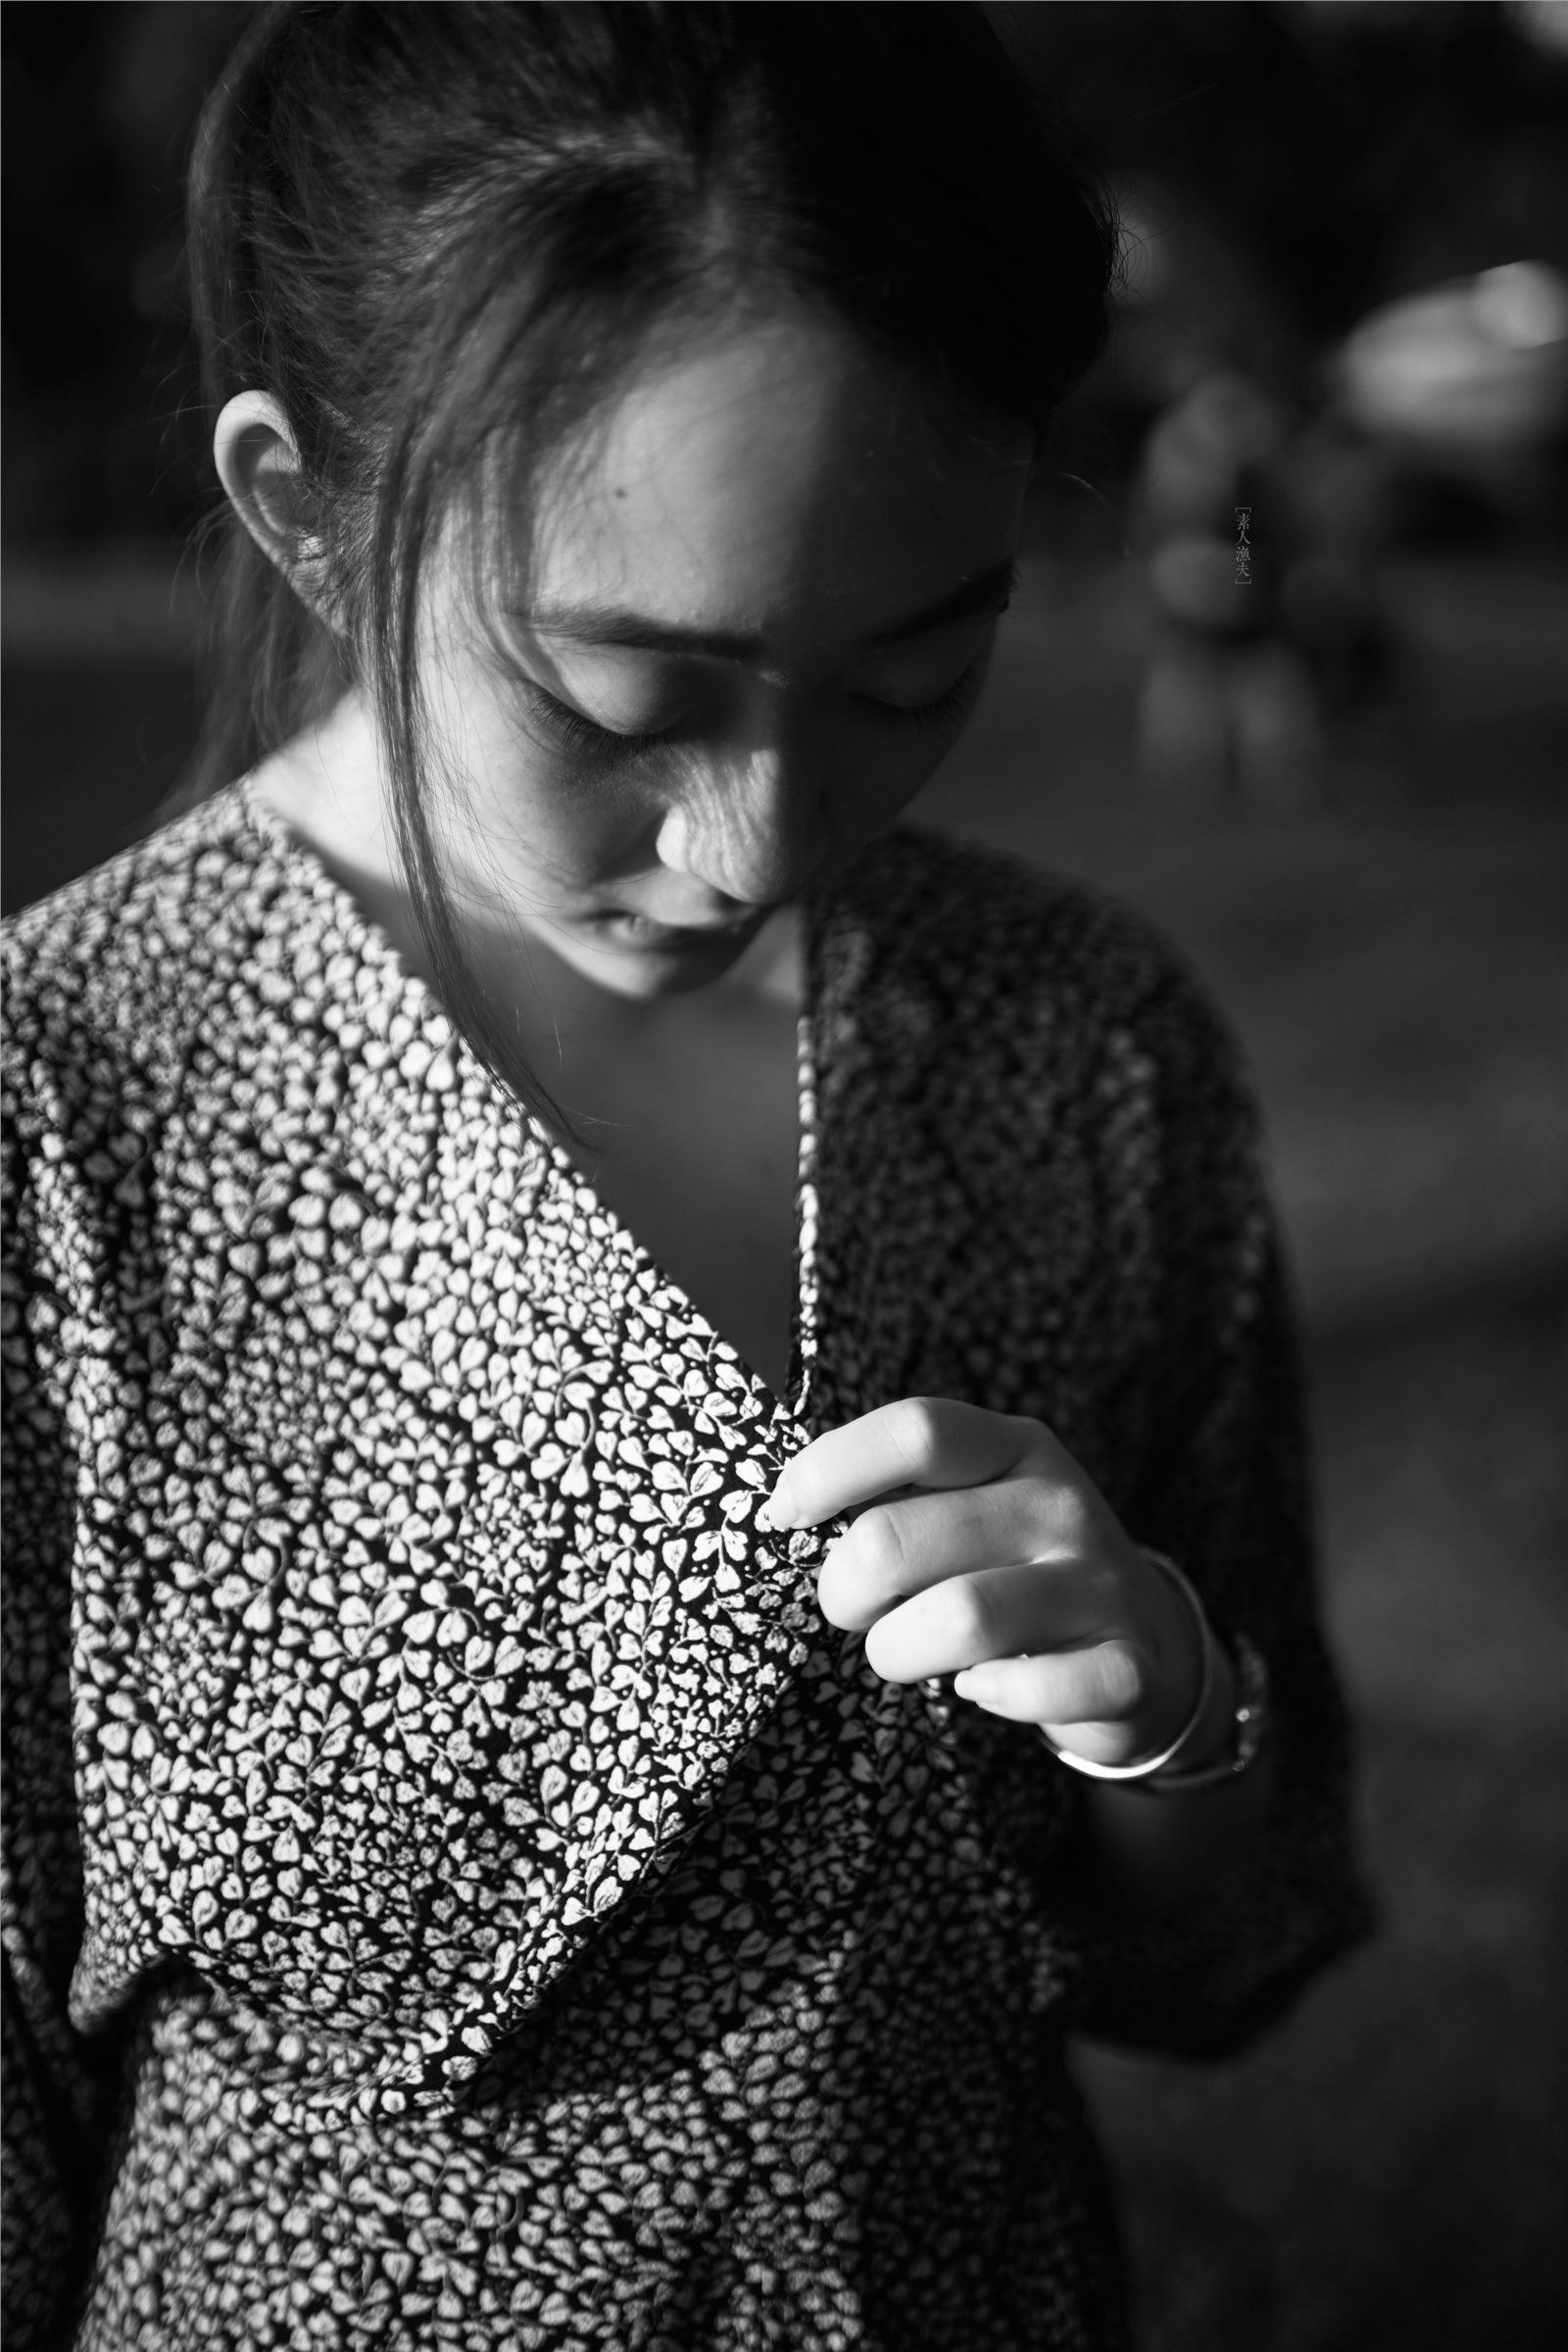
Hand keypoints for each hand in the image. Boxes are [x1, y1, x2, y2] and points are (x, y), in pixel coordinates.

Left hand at [765, 1398, 1209, 1769]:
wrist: (1146, 1643)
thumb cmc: (1013, 1566)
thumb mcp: (972, 1503)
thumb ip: (898, 1492)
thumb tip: (784, 1507)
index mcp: (1014, 1448)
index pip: (916, 1431)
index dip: (830, 1469)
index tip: (786, 1513)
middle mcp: (1060, 1505)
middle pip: (899, 1538)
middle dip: (844, 1590)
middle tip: (853, 1610)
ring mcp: (1098, 1584)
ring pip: (960, 1617)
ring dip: (898, 1651)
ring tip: (901, 1653)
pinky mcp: (1126, 1665)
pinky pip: (1036, 1689)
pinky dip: (990, 1698)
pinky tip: (979, 1687)